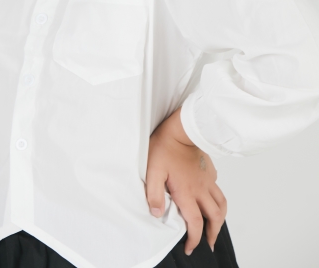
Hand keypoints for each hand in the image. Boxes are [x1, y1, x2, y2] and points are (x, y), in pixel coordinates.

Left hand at [145, 107, 226, 254]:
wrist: (182, 127)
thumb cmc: (165, 147)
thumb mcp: (153, 171)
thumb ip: (154, 194)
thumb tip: (157, 214)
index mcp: (187, 192)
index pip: (195, 223)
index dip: (194, 238)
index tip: (190, 247)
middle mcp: (201, 188)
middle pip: (215, 217)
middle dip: (213, 233)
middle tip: (209, 242)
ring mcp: (207, 178)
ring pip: (221, 203)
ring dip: (220, 218)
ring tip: (215, 225)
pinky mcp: (209, 169)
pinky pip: (217, 187)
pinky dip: (217, 197)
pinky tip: (209, 197)